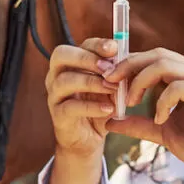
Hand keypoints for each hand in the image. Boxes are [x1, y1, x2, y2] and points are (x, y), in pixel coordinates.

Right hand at [45, 38, 119, 158]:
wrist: (89, 138)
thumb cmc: (99, 106)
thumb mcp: (111, 86)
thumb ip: (117, 73)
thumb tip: (128, 59)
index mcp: (71, 64)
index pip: (79, 45)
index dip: (96, 45)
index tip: (115, 48)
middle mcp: (57, 75)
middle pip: (61, 55)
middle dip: (86, 58)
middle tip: (108, 68)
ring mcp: (55, 95)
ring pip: (64, 81)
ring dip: (91, 82)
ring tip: (113, 88)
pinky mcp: (58, 115)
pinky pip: (70, 107)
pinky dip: (91, 107)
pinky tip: (109, 109)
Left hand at [103, 48, 183, 179]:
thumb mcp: (160, 131)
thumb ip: (138, 124)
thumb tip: (110, 122)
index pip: (155, 57)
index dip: (130, 63)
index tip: (108, 79)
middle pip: (158, 54)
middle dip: (129, 66)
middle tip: (110, 83)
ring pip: (165, 64)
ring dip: (141, 81)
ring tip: (131, 103)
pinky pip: (177, 87)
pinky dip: (162, 102)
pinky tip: (160, 119)